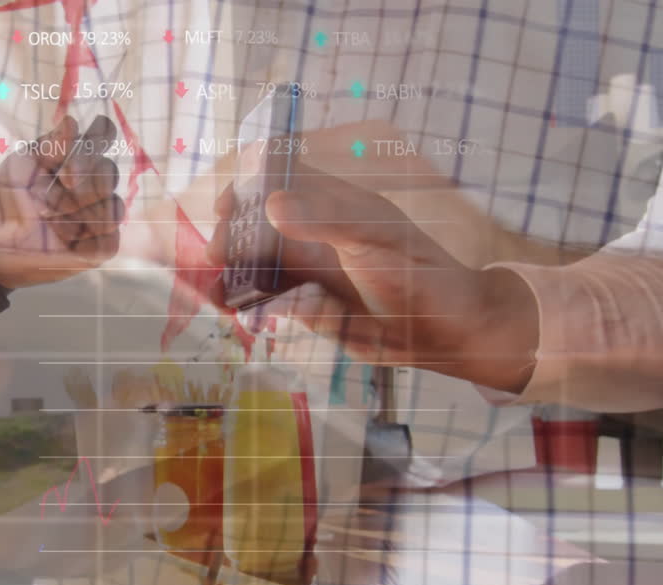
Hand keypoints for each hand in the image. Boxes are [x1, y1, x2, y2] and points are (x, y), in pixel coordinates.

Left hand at [0, 115, 124, 288]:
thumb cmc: (4, 200)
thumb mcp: (18, 169)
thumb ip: (48, 147)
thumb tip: (72, 123)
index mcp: (73, 156)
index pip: (104, 133)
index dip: (98, 139)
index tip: (66, 159)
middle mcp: (91, 182)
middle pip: (109, 171)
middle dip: (81, 184)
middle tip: (50, 197)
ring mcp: (98, 214)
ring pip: (114, 207)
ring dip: (80, 215)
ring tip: (50, 222)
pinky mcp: (98, 246)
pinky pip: (109, 241)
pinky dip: (85, 242)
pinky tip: (64, 243)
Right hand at [208, 163, 539, 392]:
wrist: (448, 332)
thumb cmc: (419, 272)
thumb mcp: (374, 237)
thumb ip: (325, 218)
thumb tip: (271, 204)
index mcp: (329, 201)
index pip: (276, 174)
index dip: (247, 181)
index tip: (228, 205)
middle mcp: (312, 231)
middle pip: (254, 222)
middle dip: (229, 236)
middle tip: (219, 259)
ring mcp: (307, 268)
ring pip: (253, 262)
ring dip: (228, 272)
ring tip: (214, 292)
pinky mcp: (306, 305)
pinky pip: (263, 299)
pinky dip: (241, 301)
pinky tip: (230, 310)